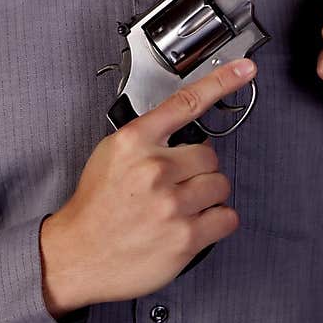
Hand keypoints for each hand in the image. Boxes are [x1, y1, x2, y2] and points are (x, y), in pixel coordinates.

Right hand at [39, 59, 254, 312]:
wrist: (77, 253)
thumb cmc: (96, 206)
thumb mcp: (111, 154)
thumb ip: (146, 138)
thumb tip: (183, 130)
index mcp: (135, 142)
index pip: (186, 102)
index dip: (222, 81)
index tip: (245, 68)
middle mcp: (155, 169)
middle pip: (209, 154)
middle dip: (198, 169)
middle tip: (175, 184)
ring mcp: (172, 204)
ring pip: (220, 185)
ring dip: (207, 196)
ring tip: (181, 206)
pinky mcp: (185, 238)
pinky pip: (226, 218)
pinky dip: (216, 222)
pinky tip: (192, 224)